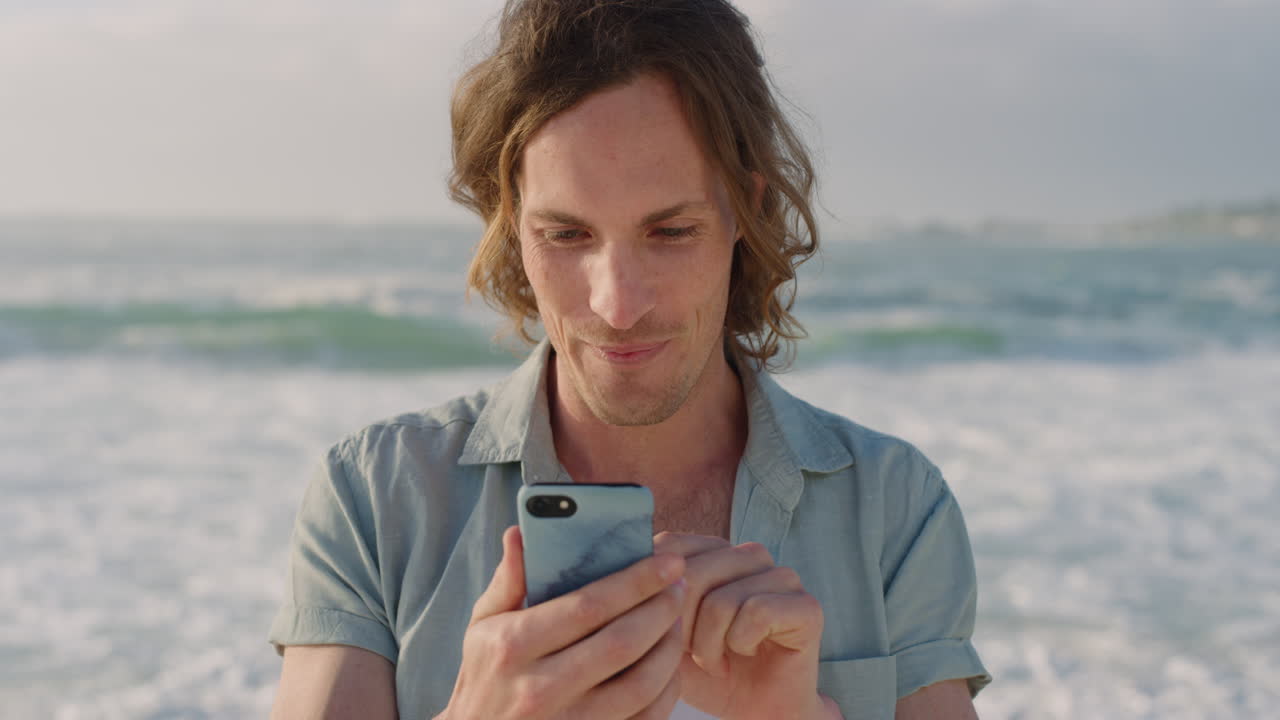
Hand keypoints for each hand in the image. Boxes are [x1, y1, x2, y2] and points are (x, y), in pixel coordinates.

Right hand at [439, 526, 686, 719]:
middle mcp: (540, 687)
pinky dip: (666, 689)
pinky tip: (668, 664)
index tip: (668, 562)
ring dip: (669, 647)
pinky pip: (644, 718)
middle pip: (622, 642)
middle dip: (662, 608)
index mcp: (514, 645)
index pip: (588, 606)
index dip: (636, 581)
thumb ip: (508, 580)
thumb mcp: (482, 626)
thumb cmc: (485, 677)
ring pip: (641, 683)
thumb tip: (520, 533)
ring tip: (676, 620)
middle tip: (679, 585)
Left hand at [654, 532, 832, 719]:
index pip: (670, 547)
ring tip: (717, 661)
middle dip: (681, 628)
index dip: (656, 595)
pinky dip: (741, 644)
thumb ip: (649, 596)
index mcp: (715, 551)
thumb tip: (638, 569)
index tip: (665, 632)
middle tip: (693, 655)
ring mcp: (781, 577)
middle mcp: (749, 556)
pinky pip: (756, 614)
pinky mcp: (806, 606)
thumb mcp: (663, 632)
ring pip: (721, 600)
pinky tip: (745, 654)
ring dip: (709, 645)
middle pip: (692, 573)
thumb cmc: (705, 671)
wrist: (753, 712)